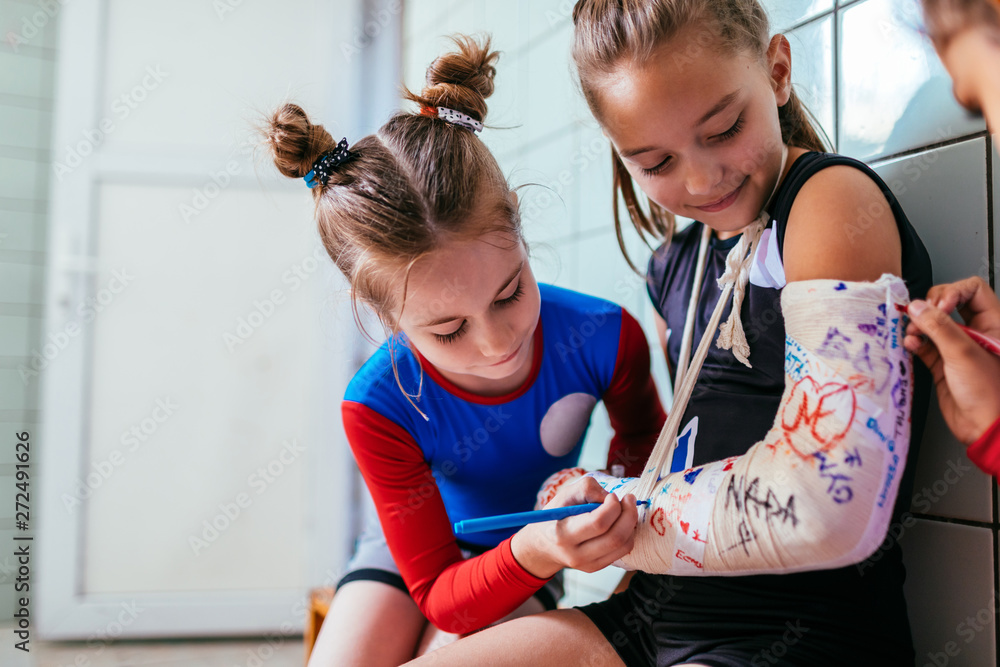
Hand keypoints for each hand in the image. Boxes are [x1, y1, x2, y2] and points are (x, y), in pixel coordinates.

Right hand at [510, 476, 636, 579]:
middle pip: (615, 537)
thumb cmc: (555, 516)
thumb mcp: (564, 495)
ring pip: (623, 545)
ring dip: (631, 523)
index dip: (612, 506)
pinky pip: (622, 551)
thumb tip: (610, 498)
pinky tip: (621, 522)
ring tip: (626, 509)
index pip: (598, 523)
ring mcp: (587, 564)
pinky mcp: (596, 567)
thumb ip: (587, 488)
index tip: (612, 495)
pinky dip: (628, 533)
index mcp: (563, 534)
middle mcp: (575, 554)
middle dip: (628, 514)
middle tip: (628, 499)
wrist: (542, 546)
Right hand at [903, 277, 999, 444]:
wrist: (985, 428)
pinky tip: (910, 344)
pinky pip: (924, 345)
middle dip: (930, 308)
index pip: (972, 290)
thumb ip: (938, 326)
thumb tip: (917, 306)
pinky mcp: (943, 364)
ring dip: (918, 326)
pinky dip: (914, 342)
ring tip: (913, 333)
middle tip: (922, 318)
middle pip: (948, 304)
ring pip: (933, 324)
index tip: (939, 306)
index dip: (952, 292)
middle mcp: (976, 332)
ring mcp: (958, 348)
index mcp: (993, 323)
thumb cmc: (990, 393)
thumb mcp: (963, 353)